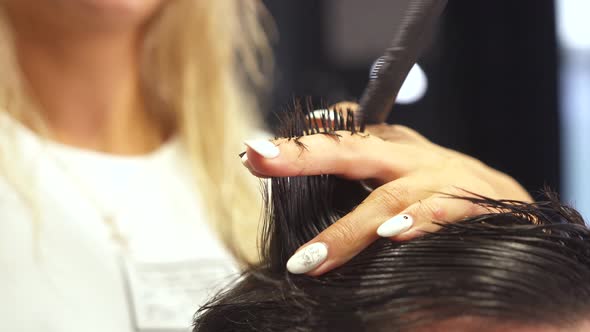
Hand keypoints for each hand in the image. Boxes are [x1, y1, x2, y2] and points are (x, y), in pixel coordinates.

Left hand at [241, 108, 531, 275]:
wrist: (520, 212)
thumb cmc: (449, 196)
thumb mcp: (403, 176)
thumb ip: (363, 175)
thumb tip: (312, 179)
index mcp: (393, 149)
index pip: (343, 134)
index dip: (301, 141)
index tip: (256, 153)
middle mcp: (413, 157)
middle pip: (353, 150)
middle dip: (305, 154)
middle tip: (259, 157)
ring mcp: (443, 178)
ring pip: (388, 196)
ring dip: (350, 230)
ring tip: (310, 258)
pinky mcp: (475, 203)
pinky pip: (443, 211)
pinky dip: (418, 222)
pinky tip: (393, 235)